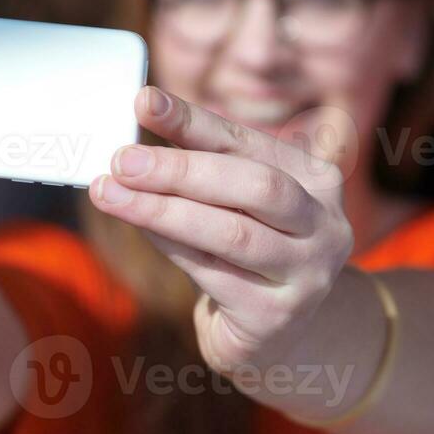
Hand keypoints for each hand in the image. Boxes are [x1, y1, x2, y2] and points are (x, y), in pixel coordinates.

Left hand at [89, 87, 354, 374]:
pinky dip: (170, 245)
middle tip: (122, 158)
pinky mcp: (277, 315)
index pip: (247, 142)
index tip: (144, 101)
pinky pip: (212, 273)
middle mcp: (323, 225)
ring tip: (110, 192)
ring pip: (230, 233)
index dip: (193, 121)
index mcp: (316, 179)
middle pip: (252, 185)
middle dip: (181, 168)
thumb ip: (205, 167)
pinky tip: (138, 226)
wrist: (281, 332)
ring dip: (163, 210)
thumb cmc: (250, 249)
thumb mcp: (238, 203)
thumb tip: (142, 124)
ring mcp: (307, 273)